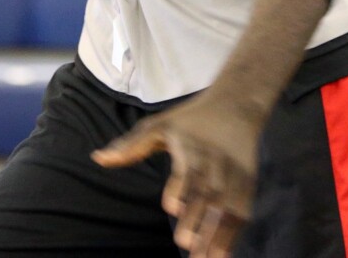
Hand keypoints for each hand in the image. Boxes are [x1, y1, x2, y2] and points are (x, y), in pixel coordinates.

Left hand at [92, 92, 261, 257]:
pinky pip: (243, 212)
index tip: (173, 206)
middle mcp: (215, 164)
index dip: (181, 188)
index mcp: (191, 149)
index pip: (187, 170)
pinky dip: (235, 234)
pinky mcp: (249, 184)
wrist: (237, 105)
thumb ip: (131, 145)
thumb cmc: (192, 120)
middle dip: (199, 219)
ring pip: (227, 207)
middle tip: (187, 244)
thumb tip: (98, 158)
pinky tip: (225, 254)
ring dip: (219, 234)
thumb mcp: (159, 125)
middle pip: (208, 194)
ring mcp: (234, 176)